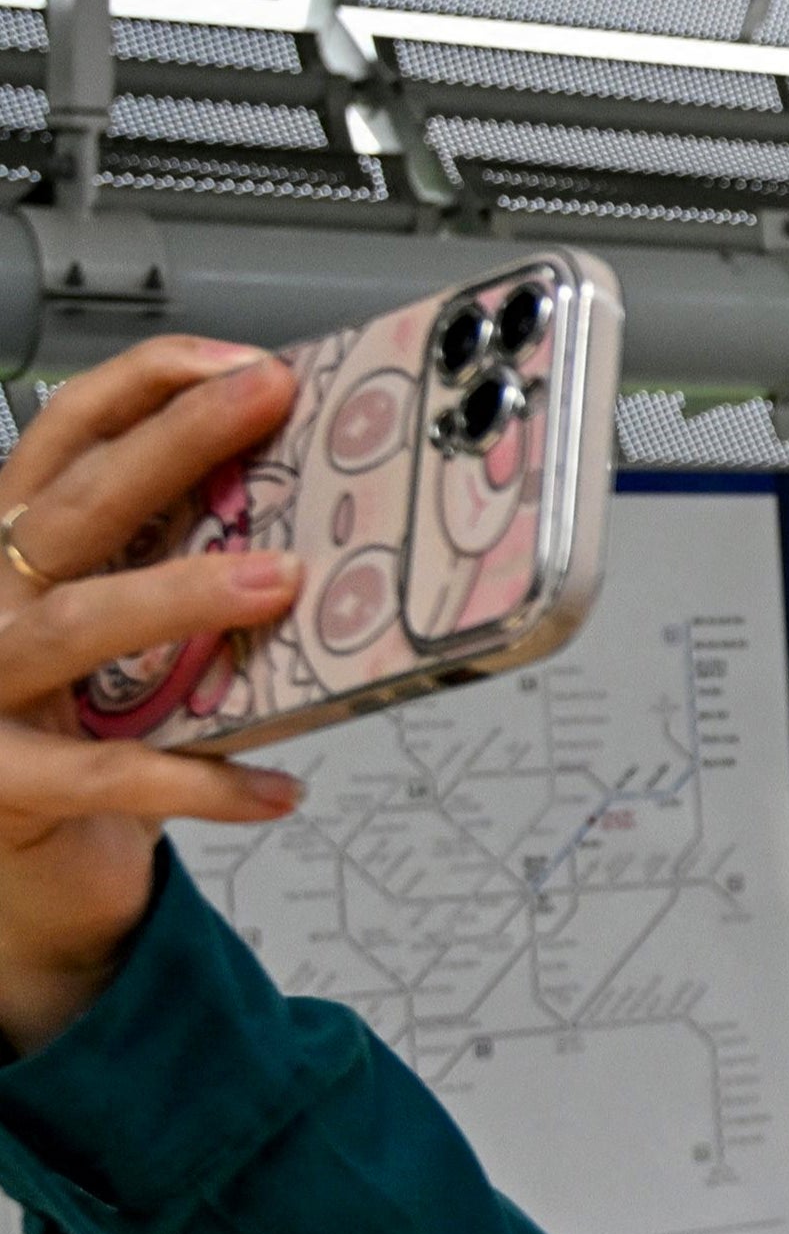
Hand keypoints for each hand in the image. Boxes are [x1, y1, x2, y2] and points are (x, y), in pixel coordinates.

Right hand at [0, 338, 317, 1054]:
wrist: (16, 869)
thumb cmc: (76, 731)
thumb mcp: (120, 633)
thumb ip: (173, 567)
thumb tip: (313, 517)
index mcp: (11, 547)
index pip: (63, 437)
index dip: (145, 387)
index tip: (241, 363)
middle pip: (74, 506)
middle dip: (174, 444)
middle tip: (268, 403)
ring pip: (73, 626)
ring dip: (179, 594)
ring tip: (280, 581)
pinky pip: (107, 776)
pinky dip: (200, 783)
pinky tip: (275, 790)